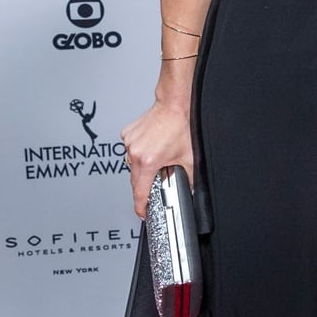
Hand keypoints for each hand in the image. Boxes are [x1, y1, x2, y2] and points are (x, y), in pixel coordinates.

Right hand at [120, 102, 193, 217]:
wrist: (175, 104)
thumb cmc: (181, 125)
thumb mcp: (189, 158)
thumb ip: (188, 177)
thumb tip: (187, 187)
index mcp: (148, 161)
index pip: (140, 191)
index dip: (141, 206)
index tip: (143, 212)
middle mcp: (135, 152)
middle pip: (135, 179)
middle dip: (144, 185)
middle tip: (155, 184)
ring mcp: (129, 142)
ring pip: (132, 164)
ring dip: (142, 166)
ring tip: (157, 157)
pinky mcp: (127, 134)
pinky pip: (131, 150)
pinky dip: (139, 152)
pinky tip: (151, 146)